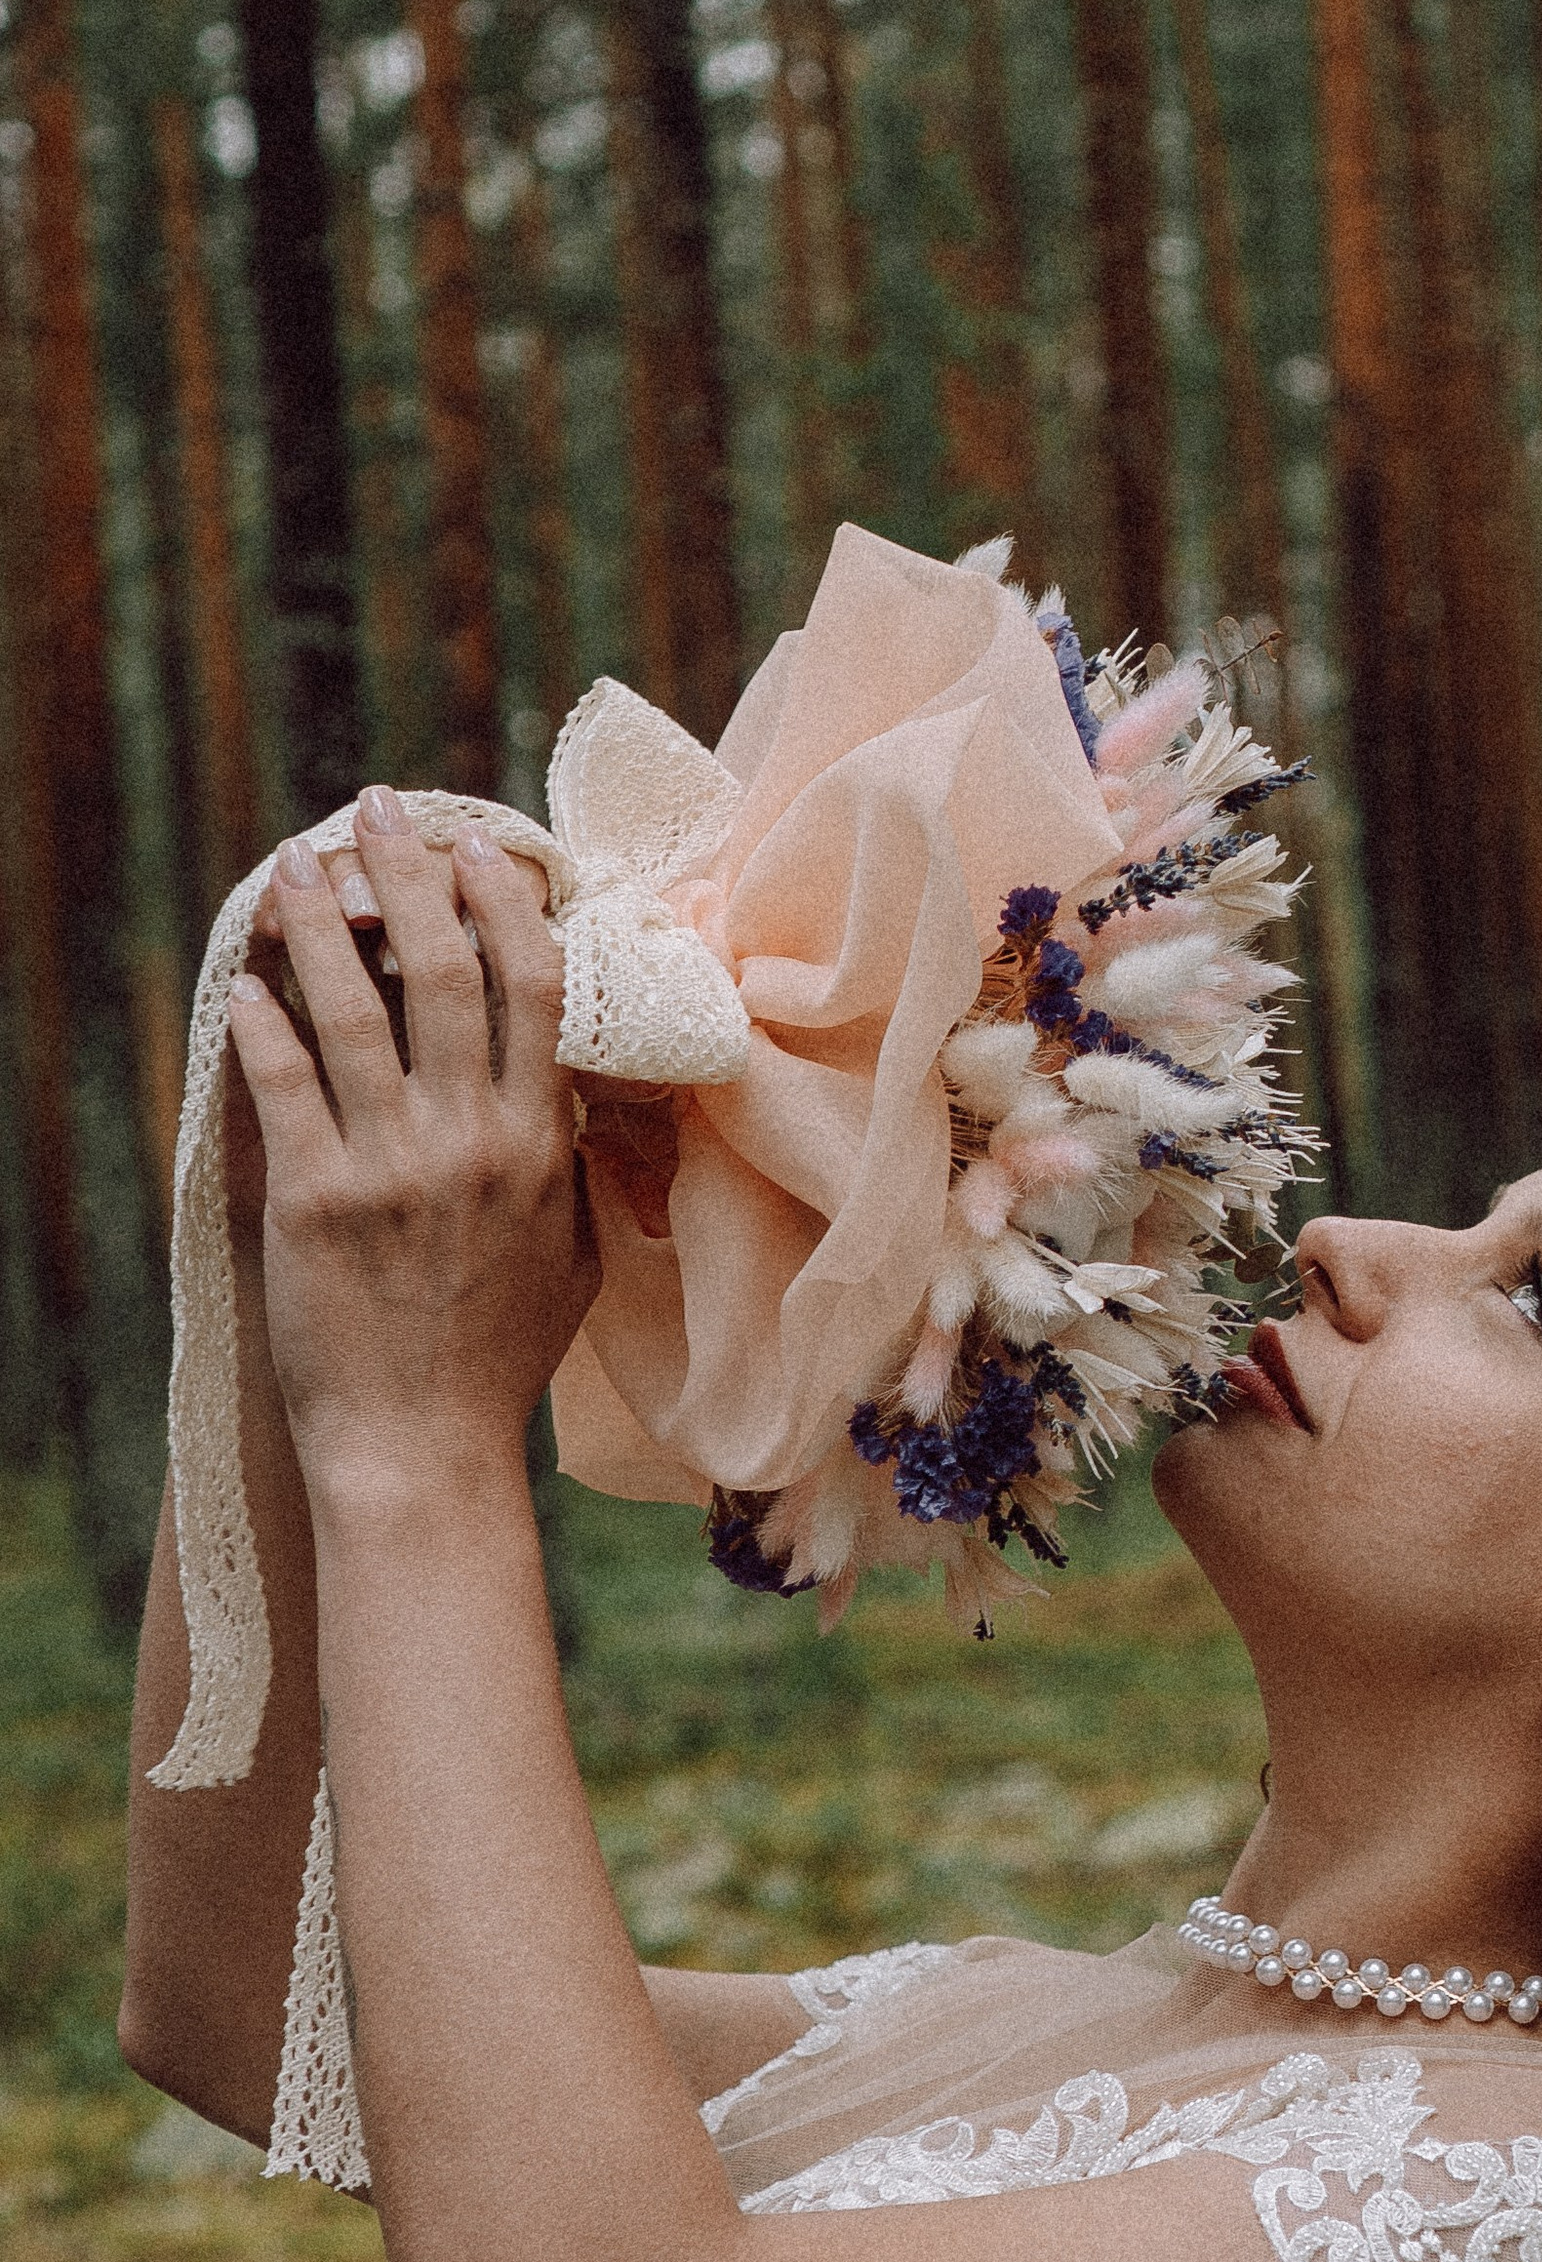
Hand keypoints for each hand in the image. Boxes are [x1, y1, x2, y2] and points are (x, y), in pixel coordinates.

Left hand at [227, 791, 595, 1492]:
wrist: (422, 1448)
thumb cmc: (497, 1359)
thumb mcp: (572, 1257)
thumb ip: (574, 1167)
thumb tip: (577, 1096)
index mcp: (540, 1146)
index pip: (534, 990)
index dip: (502, 904)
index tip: (477, 847)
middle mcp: (473, 1143)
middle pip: (444, 973)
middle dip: (409, 878)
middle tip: (377, 813)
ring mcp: (394, 1170)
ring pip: (353, 1013)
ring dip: (320, 927)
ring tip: (294, 869)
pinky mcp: (317, 1205)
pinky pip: (283, 1088)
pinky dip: (262, 1026)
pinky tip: (244, 984)